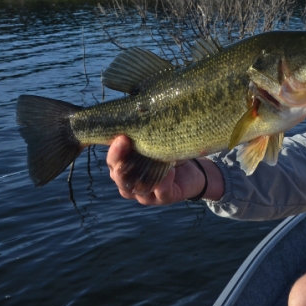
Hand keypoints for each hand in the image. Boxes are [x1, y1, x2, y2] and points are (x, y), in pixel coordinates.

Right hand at [106, 136, 224, 205]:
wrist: (192, 169)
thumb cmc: (167, 150)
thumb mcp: (152, 140)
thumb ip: (140, 131)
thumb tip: (133, 108)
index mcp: (124, 168)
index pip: (112, 163)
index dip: (114, 152)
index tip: (122, 136)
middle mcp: (131, 183)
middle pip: (119, 179)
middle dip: (120, 162)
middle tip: (126, 142)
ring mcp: (147, 194)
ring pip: (136, 190)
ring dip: (142, 174)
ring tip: (151, 157)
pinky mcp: (165, 198)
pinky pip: (161, 193)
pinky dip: (164, 182)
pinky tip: (170, 170)